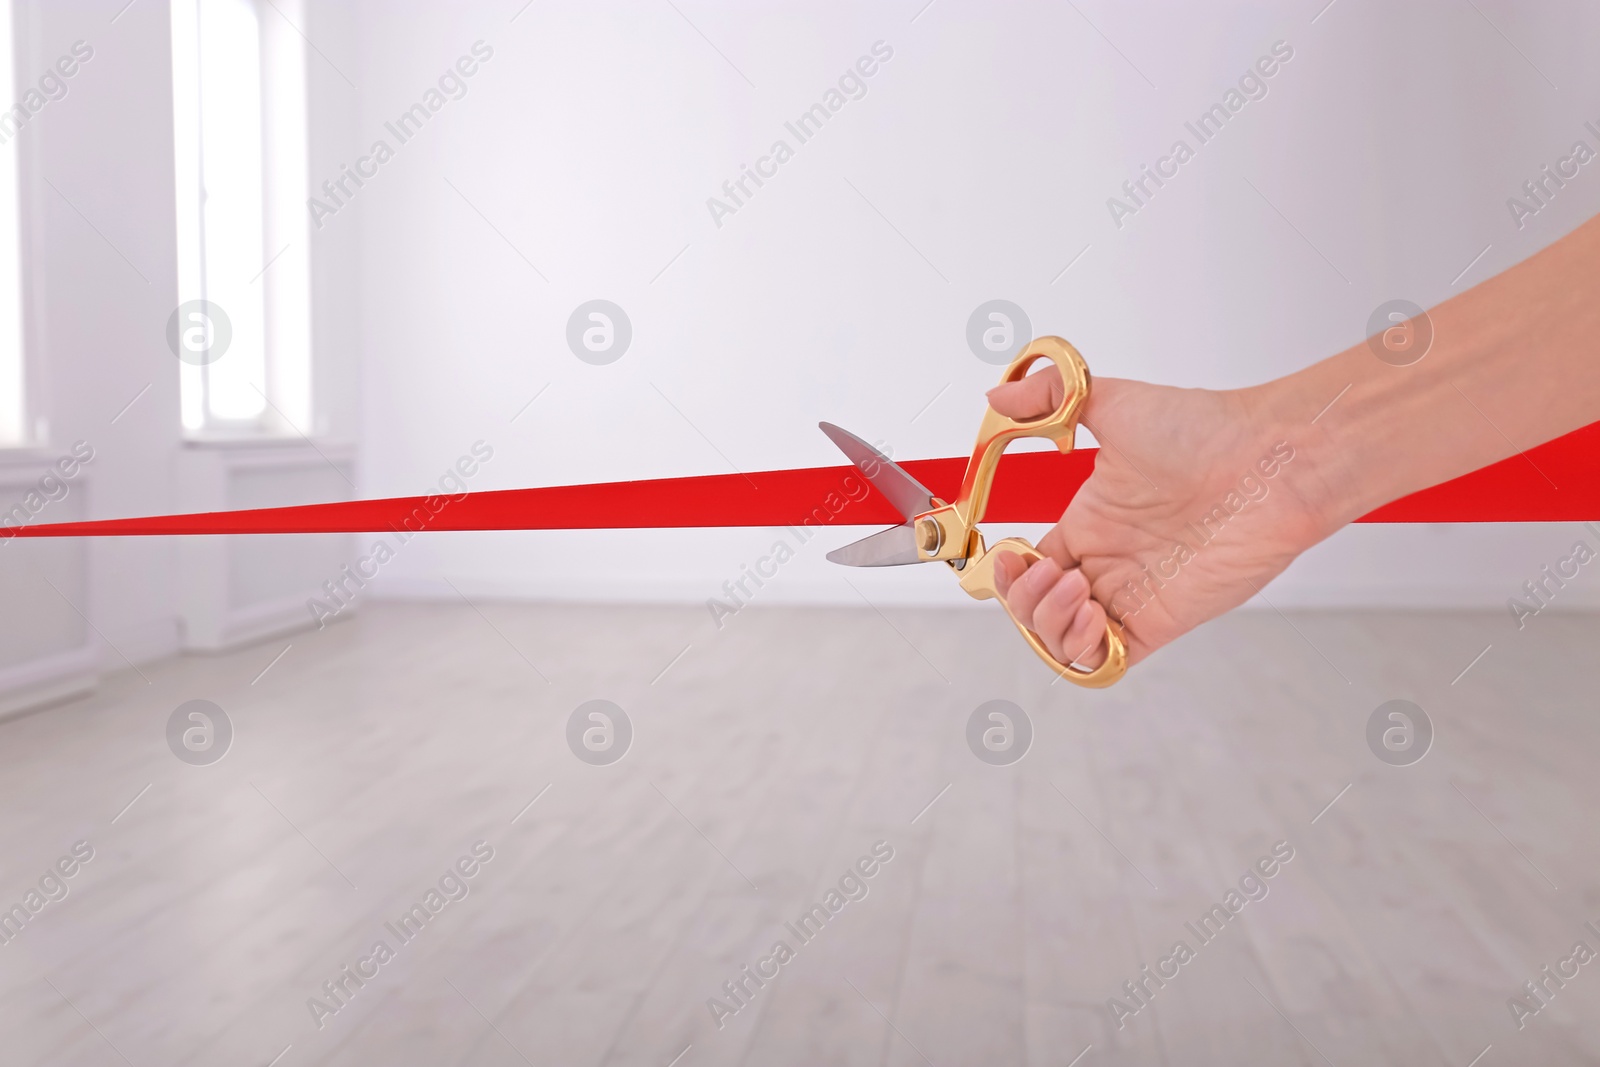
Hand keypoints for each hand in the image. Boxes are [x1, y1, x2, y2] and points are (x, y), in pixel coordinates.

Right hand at [987, 367, 1334, 668]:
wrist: (1270, 460)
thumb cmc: (1208, 430)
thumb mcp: (1112, 400)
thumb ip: (1047, 397)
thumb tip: (997, 399)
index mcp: (1092, 522)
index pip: (1031, 566)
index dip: (1010, 571)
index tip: (1009, 551)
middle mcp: (1108, 563)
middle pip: (1038, 609)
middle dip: (1023, 600)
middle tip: (1047, 573)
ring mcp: (1132, 595)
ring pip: (1063, 642)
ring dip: (1049, 625)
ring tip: (1074, 589)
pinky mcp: (1159, 622)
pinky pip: (1106, 663)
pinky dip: (1082, 651)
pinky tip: (1092, 614)